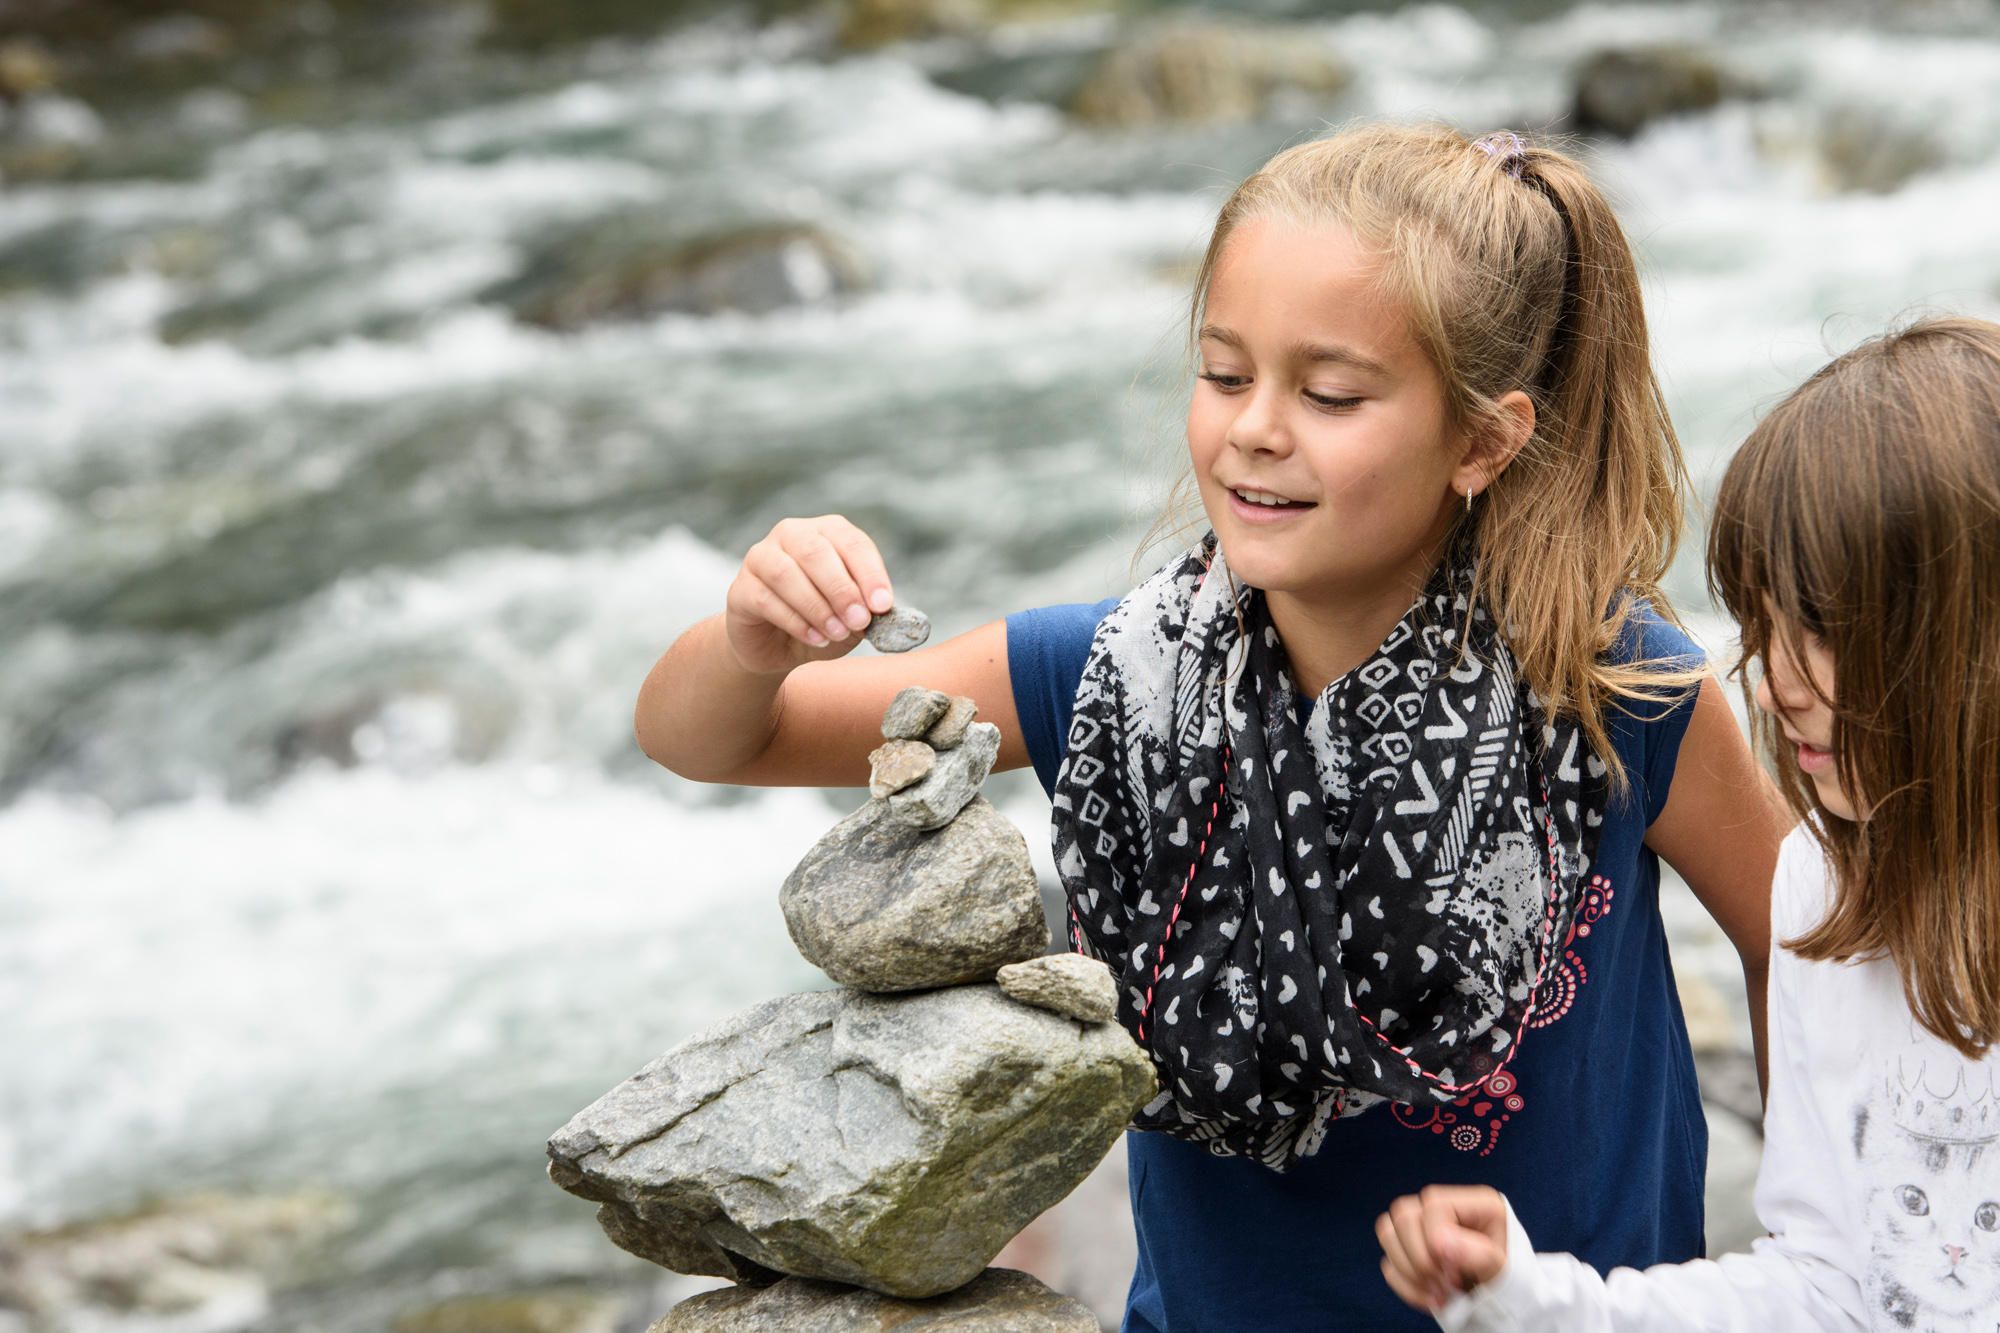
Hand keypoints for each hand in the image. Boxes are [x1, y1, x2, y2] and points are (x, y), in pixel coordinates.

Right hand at [725, 516, 894, 674]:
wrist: (776, 648)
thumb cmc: (820, 623)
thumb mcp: (850, 619)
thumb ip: (865, 613)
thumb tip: (876, 613)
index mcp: (827, 532)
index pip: (852, 542)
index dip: (870, 573)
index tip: (882, 605)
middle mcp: (792, 535)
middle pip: (816, 552)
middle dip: (842, 589)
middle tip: (859, 621)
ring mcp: (761, 557)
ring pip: (786, 573)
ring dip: (817, 607)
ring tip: (836, 633)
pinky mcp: (740, 588)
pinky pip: (766, 599)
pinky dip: (795, 621)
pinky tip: (814, 638)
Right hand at [1376, 1185, 1509, 1312]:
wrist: (1505, 1303)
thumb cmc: (1510, 1282)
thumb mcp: (1503, 1270)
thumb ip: (1479, 1255)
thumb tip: (1441, 1244)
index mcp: (1476, 1203)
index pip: (1435, 1205)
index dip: (1436, 1240)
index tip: (1456, 1273)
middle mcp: (1445, 1207)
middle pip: (1404, 1215)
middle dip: (1420, 1258)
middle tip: (1447, 1285)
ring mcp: (1423, 1228)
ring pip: (1388, 1233)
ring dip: (1410, 1272)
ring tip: (1440, 1294)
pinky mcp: (1411, 1250)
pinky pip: (1388, 1263)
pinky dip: (1407, 1287)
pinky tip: (1432, 1299)